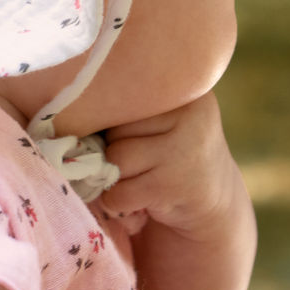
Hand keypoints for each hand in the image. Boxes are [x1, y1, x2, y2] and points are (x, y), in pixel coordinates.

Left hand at [102, 90, 239, 236]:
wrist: (215, 199)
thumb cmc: (173, 148)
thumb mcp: (167, 115)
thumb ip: (133, 103)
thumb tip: (74, 111)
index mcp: (186, 88)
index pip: (126, 93)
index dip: (112, 113)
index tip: (115, 127)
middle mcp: (191, 115)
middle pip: (118, 125)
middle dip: (114, 144)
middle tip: (135, 158)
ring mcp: (184, 152)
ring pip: (116, 157)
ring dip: (115, 174)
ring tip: (135, 177)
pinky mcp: (172, 186)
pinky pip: (119, 192)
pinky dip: (116, 201)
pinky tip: (136, 199)